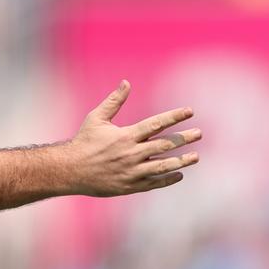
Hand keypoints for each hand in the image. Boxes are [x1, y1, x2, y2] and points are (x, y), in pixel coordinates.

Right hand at [68, 80, 201, 196]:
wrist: (70, 170)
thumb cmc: (84, 141)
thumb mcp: (96, 118)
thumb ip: (114, 101)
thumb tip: (126, 82)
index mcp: (125, 135)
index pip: (156, 124)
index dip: (174, 117)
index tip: (190, 111)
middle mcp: (131, 153)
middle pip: (165, 145)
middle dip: (184, 138)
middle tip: (199, 133)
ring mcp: (132, 171)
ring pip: (164, 165)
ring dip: (182, 161)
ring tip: (195, 157)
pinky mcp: (130, 186)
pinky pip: (154, 182)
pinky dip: (168, 178)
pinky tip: (179, 173)